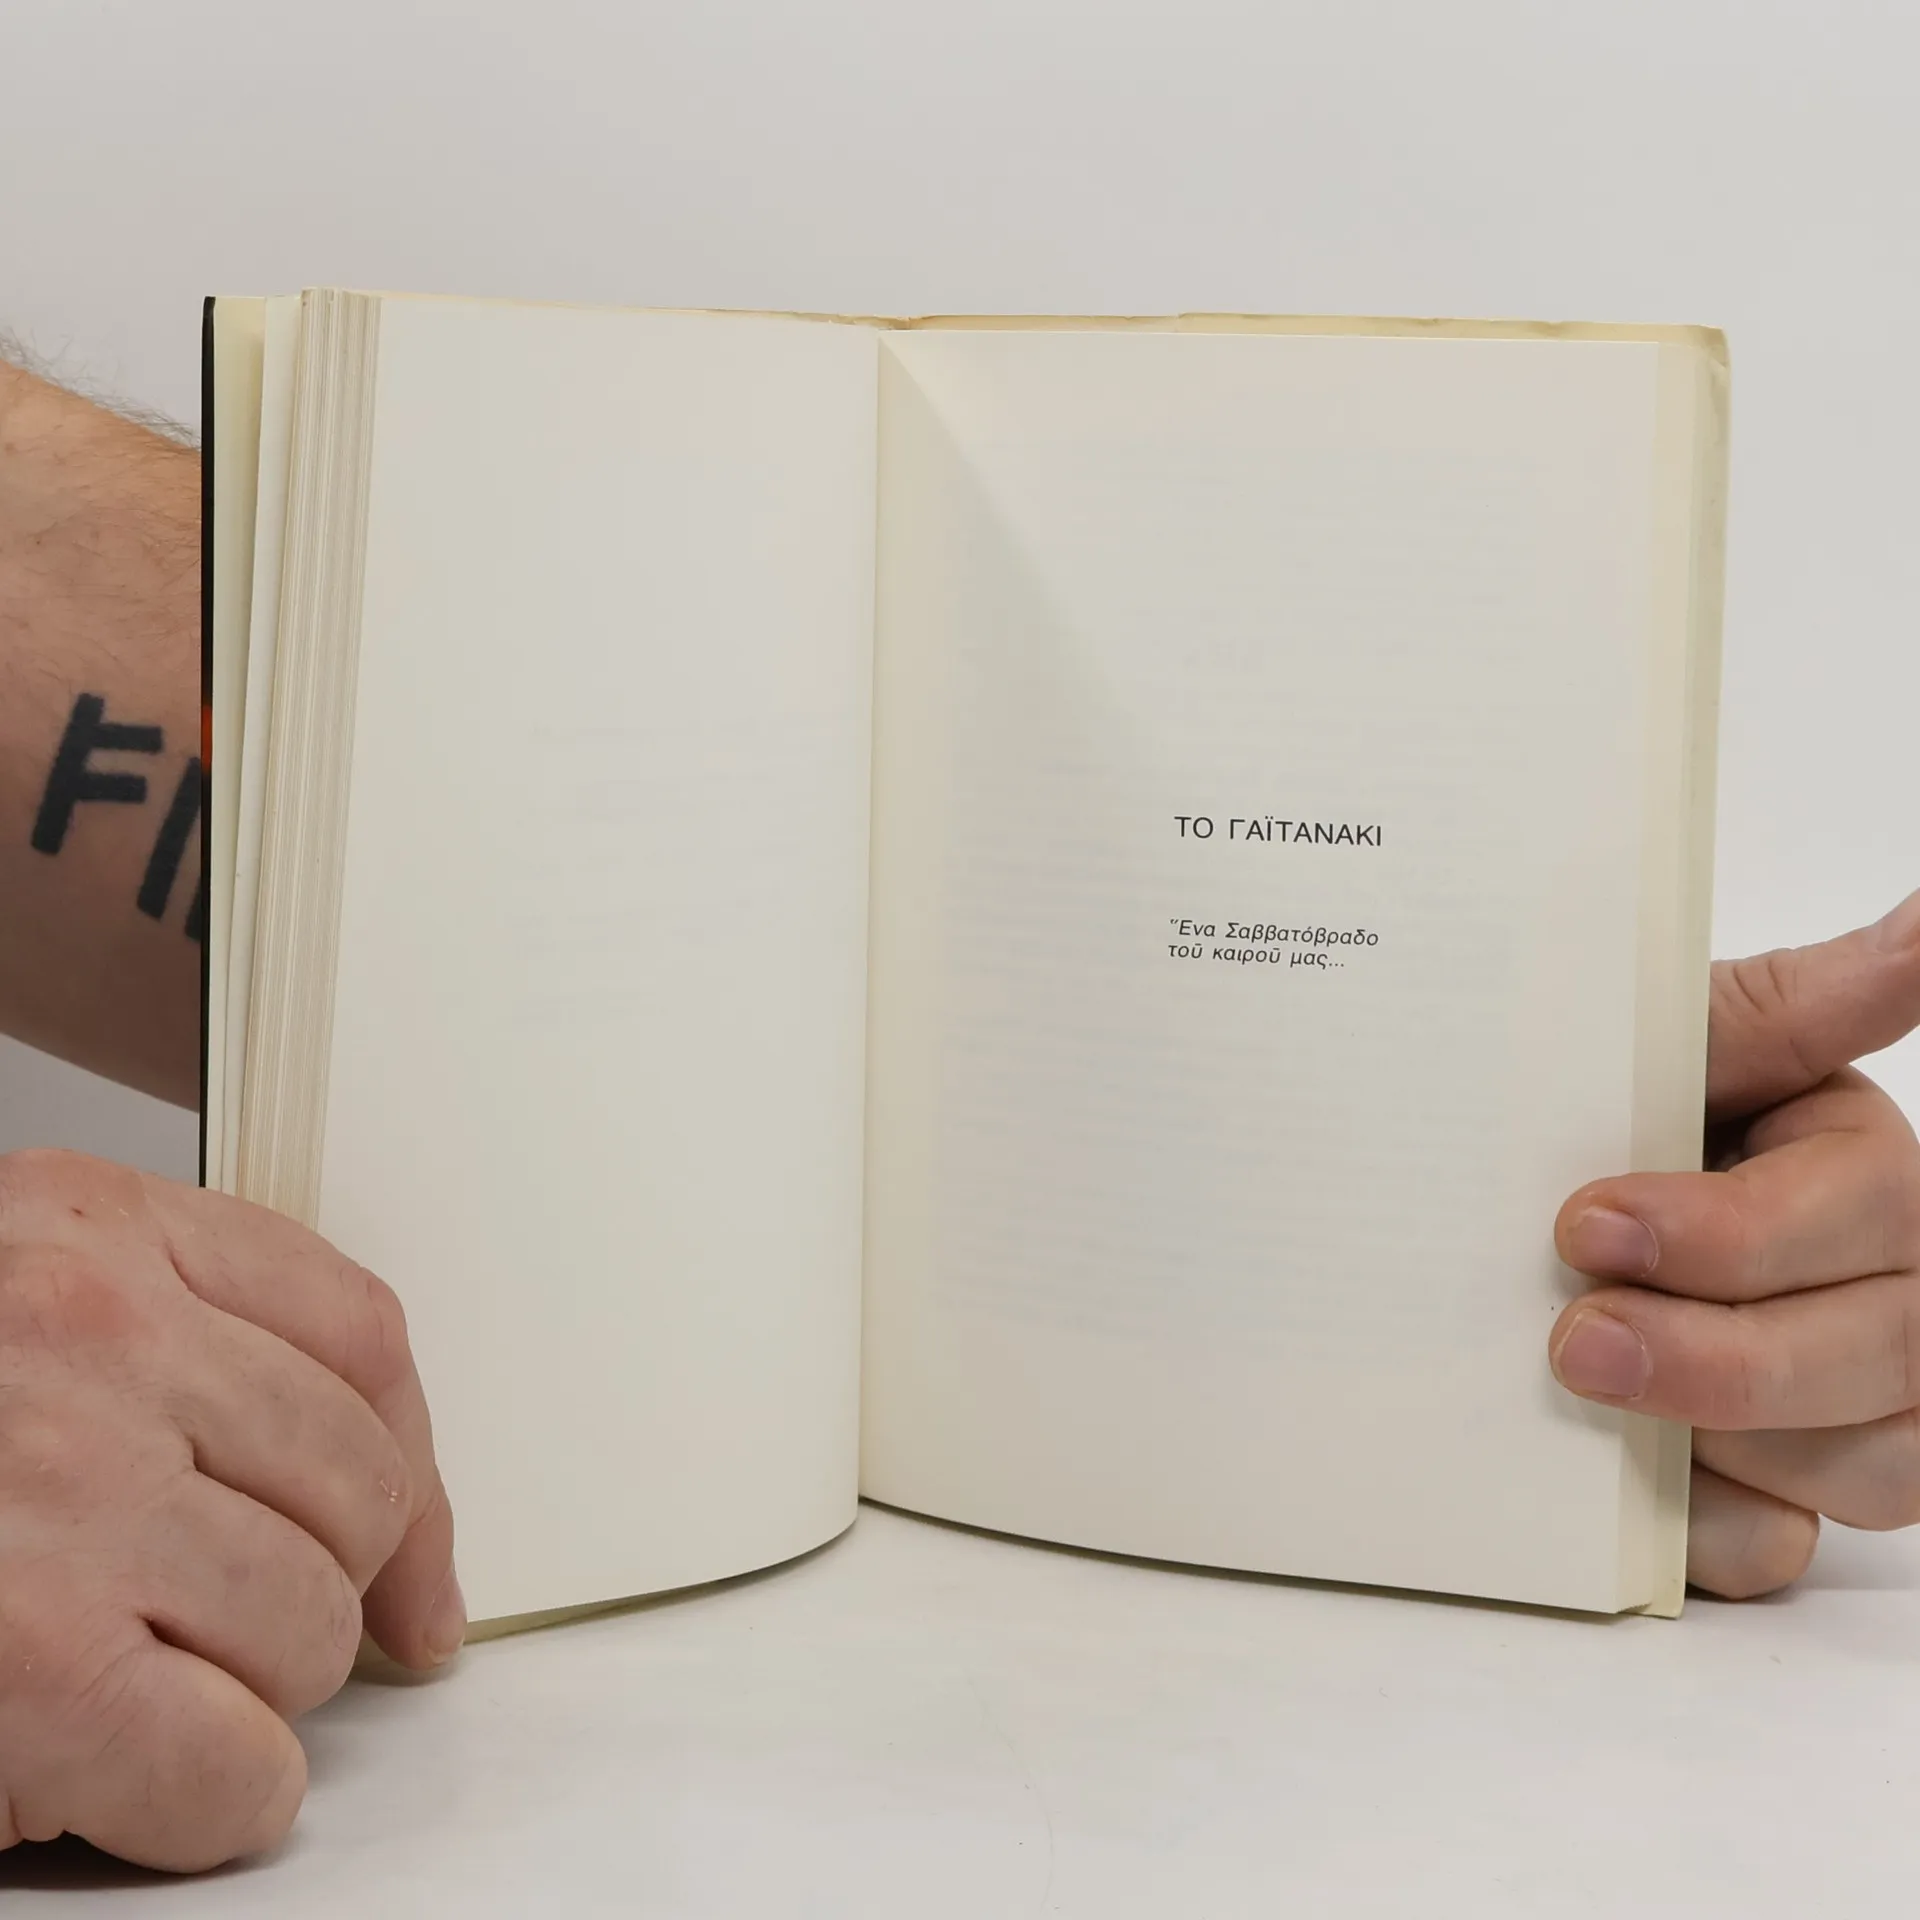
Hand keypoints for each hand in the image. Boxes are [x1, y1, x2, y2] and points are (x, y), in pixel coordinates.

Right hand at [0, 1151, 460, 1869]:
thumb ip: (172, 1339)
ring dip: (259, 1687)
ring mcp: (65, 1500)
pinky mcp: (32, 1669)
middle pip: (356, 1484)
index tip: (416, 1555)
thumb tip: (365, 1502)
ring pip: (311, 1624)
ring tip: (150, 1685)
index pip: (361, 1334)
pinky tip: (158, 1783)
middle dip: (323, 1584)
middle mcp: (92, 1341)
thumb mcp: (10, 1295)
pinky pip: (237, 1764)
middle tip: (240, 1628)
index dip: (415, 1466)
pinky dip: (222, 1800)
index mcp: (91, 1232)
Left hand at [1549, 892, 1919, 1597]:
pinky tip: (1633, 1490)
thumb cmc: (1613, 1107)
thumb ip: (1802, 1001)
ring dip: (1718, 1443)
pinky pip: (1783, 1548)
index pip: (1862, 1217)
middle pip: (1881, 1356)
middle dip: (1720, 1358)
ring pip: (1861, 1465)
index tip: (1587, 1222)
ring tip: (1578, 1397)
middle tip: (1573, 1340)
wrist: (1517, 1198)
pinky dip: (1707, 1529)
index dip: (1731, 1235)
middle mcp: (1891, 1296)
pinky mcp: (1783, 1493)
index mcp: (1867, 1177)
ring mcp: (1851, 1408)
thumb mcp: (1683, 1039)